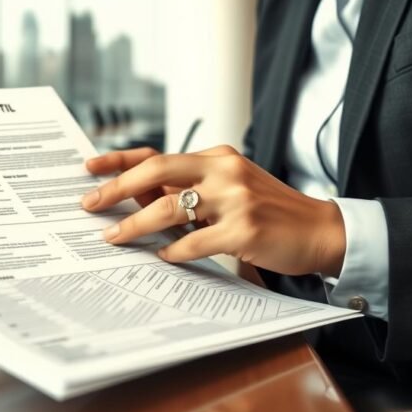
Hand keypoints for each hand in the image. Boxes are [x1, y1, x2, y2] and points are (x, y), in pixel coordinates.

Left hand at [81, 145, 346, 276]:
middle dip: (116, 188)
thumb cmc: (270, 212)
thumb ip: (191, 189)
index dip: (120, 160)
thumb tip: (138, 198)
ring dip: (135, 225)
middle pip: (156, 171)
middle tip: (90, 204)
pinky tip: (162, 257)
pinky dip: (173, 251)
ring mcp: (235, 198)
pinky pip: (194, 242)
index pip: (158, 154)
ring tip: (114, 236)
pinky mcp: (244, 229)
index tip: (90, 167)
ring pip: (168, 209)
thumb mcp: (230, 187)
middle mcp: (224, 170)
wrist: (321, 230)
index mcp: (217, 157)